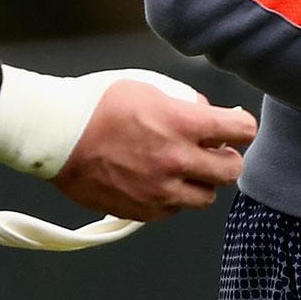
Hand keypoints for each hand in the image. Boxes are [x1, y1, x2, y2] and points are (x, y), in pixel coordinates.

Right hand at [51, 79, 255, 222]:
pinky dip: (172, 200)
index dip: (242, 127)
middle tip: (214, 152)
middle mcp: (176, 160)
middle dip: (227, 159)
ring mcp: (158, 189)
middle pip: (232, 171)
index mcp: (184, 124)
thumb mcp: (154, 87)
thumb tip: (210, 113)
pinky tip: (160, 183)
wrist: (57, 136)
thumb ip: (188, 103)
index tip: (234, 127)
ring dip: (201, 184)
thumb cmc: (100, 105)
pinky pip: (172, 212)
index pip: (243, 130)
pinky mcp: (138, 209)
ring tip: (186, 171)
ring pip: (206, 198)